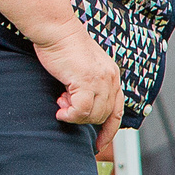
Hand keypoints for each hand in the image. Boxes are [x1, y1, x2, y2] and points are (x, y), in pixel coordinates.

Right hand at [35, 24, 122, 153]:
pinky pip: (81, 110)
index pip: (117, 111)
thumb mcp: (83, 68)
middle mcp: (111, 79)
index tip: (99, 144)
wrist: (56, 29)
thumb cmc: (64, 47)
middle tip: (64, 105)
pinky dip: (69, 114)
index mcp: (113, 76)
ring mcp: (101, 80)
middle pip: (104, 116)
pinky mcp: (87, 81)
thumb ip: (88, 86)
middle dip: (83, 118)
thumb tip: (81, 107)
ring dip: (74, 115)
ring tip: (61, 101)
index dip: (109, 131)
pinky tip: (60, 108)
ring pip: (93, 115)